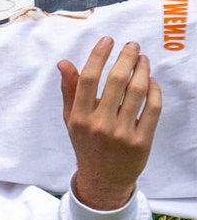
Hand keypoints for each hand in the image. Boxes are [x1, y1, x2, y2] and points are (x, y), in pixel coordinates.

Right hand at [57, 37, 161, 210]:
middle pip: (116, 81)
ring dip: (143, 70)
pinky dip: (155, 90)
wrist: (104, 179)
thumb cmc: (87, 144)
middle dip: (126, 58)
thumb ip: (69, 91)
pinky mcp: (141, 140)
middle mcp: (99, 124)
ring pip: (137, 91)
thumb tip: (64, 63)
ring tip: (143, 59)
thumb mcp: (71, 120)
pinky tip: (151, 81)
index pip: (88, 79)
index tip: (108, 40)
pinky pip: (153, 108)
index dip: (99, 56)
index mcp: (79, 117)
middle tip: (132, 45)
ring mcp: (122, 133)